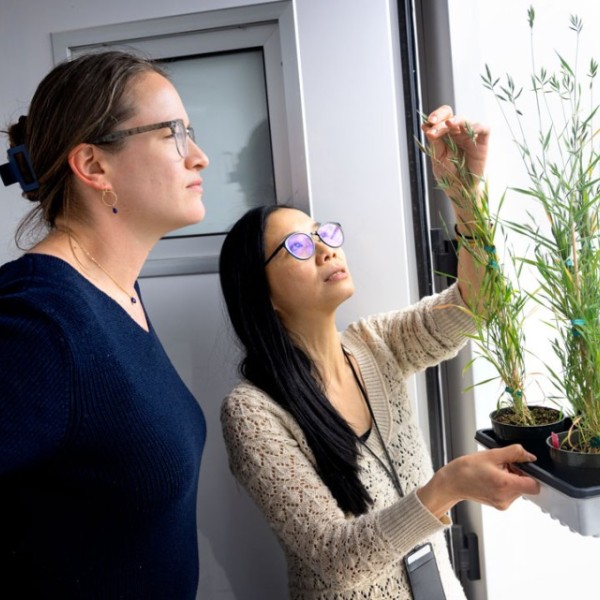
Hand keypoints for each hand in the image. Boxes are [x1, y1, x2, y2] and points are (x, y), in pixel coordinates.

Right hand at [417, 445, 539, 517]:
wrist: (452, 482)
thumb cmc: (467, 468)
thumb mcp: (491, 454)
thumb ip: (514, 453)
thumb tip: (530, 456)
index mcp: (504, 484)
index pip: (534, 485)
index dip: (531, 473)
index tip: (521, 466)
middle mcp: (506, 498)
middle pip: (527, 486)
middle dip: (519, 474)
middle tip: (502, 466)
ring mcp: (503, 504)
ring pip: (520, 490)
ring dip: (512, 480)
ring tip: (495, 472)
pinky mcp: (500, 506)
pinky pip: (512, 494)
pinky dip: (506, 485)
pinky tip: (493, 479)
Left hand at [421, 105, 489, 204]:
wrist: (459, 189)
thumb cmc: (448, 174)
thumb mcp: (437, 158)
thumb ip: (434, 142)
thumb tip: (425, 126)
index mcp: (444, 134)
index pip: (440, 119)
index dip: (435, 117)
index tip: (428, 123)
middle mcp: (457, 132)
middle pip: (450, 116)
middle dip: (441, 118)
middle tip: (433, 123)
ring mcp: (469, 136)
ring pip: (465, 120)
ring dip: (456, 120)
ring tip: (448, 124)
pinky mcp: (482, 142)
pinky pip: (484, 128)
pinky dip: (478, 126)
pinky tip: (471, 129)